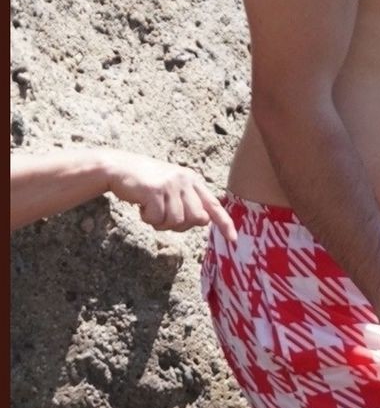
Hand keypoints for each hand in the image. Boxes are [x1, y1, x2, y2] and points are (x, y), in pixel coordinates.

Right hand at [104, 150, 236, 240]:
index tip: (233, 239)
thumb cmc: (146, 183)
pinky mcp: (155, 190)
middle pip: (196, 219)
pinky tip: (141, 206)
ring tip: (150, 208)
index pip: (214, 205)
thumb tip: (204, 221)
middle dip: (180, 225)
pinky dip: (148, 218)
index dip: (224, 223)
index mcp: (193, 181)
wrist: (118, 167)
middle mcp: (186, 181)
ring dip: (160, 222)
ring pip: (176, 221)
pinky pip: (157, 218)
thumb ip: (188, 202)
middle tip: (162, 215)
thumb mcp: (172, 188)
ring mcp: (171, 185)